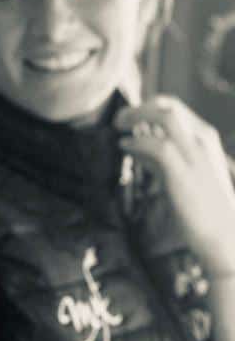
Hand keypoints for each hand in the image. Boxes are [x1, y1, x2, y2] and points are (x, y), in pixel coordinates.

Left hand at [117, 97, 234, 276]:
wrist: (223, 234)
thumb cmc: (199, 205)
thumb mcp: (178, 172)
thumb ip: (157, 156)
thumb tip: (132, 142)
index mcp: (204, 137)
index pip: (173, 107)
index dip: (145, 106)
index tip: (126, 116)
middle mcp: (202, 140)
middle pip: (167, 106)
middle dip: (137, 107)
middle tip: (117, 120)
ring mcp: (195, 154)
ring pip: (165, 117)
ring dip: (135, 118)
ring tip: (117, 128)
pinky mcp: (184, 172)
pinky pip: (158, 146)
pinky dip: (137, 142)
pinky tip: (123, 146)